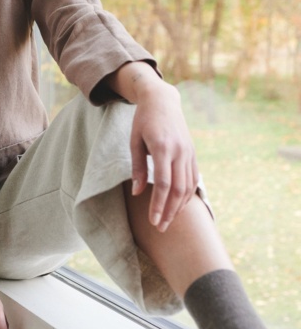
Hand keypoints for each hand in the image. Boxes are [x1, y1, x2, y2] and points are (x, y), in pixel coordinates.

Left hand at [130, 79, 198, 231]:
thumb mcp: (134, 140)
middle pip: (177, 189)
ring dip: (179, 206)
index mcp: (162, 147)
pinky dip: (187, 195)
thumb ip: (137, 167)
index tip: (153, 221)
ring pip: (188, 186)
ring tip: (168, 221)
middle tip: (161, 228)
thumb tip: (136, 193)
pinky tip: (178, 205)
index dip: (158, 204)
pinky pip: (193, 179)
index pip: (163, 183)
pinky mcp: (193, 154)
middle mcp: (179, 152)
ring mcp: (189, 153)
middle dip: (169, 211)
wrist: (163, 101)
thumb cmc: (143, 120)